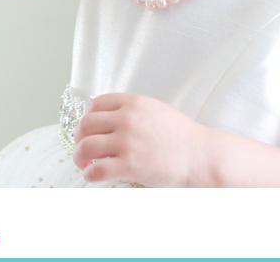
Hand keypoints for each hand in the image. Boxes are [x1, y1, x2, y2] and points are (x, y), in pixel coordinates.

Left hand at [73, 92, 206, 187]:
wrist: (200, 156)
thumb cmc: (181, 136)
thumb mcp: (155, 110)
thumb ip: (132, 111)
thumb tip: (110, 118)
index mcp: (133, 103)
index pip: (97, 103)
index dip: (88, 116)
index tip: (88, 127)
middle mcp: (127, 119)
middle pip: (87, 124)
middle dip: (79, 136)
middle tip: (81, 147)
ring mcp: (127, 142)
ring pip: (87, 146)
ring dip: (79, 156)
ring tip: (82, 163)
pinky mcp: (130, 166)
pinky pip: (98, 169)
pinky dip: (89, 173)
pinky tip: (91, 175)